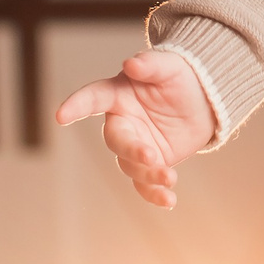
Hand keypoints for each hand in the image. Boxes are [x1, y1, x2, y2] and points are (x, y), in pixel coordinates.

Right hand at [54, 48, 217, 209]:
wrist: (203, 101)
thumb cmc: (180, 77)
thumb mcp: (170, 66)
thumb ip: (150, 64)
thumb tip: (131, 63)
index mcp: (117, 94)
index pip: (93, 98)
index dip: (77, 105)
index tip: (61, 115)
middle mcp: (121, 123)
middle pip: (116, 141)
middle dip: (132, 150)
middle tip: (152, 155)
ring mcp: (133, 146)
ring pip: (131, 166)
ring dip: (149, 175)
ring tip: (170, 177)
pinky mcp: (148, 165)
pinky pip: (144, 184)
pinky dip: (154, 194)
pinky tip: (169, 200)